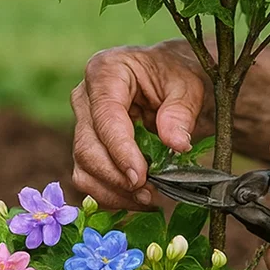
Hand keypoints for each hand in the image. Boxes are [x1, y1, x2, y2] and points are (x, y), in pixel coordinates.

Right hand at [70, 40, 210, 208]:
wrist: (166, 72)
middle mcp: (84, 96)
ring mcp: (81, 121)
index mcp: (105, 71)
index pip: (105, 118)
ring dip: (112, 191)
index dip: (120, 151)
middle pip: (87, 147)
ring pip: (83, 167)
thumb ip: (181, 112)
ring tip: (146, 198)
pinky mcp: (86, 142)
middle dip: (116, 177)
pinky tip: (136, 198)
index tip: (140, 177)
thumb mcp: (187, 85)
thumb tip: (177, 145)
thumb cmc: (175, 73)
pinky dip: (111, 192)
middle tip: (148, 193)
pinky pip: (89, 175)